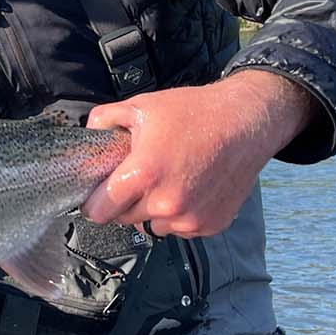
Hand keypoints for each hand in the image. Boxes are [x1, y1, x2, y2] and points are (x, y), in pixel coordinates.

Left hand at [82, 69, 317, 237]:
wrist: (247, 122)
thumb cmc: (193, 112)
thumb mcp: (140, 106)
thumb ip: (104, 120)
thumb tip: (87, 135)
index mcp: (144, 175)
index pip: (99, 211)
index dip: (93, 203)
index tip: (96, 196)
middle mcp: (166, 204)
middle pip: (124, 219)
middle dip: (124, 202)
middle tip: (138, 179)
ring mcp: (190, 219)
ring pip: (152, 225)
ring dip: (152, 210)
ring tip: (168, 180)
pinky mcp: (210, 226)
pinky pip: (180, 228)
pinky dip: (179, 214)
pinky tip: (189, 188)